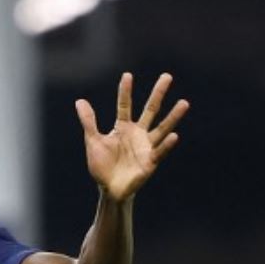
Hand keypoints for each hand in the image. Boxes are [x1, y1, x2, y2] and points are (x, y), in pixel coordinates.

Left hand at [76, 72, 188, 202]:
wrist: (109, 189)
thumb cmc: (102, 165)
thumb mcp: (93, 141)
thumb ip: (89, 122)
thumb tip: (80, 101)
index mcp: (123, 127)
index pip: (125, 105)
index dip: (125, 92)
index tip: (127, 75)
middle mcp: (138, 133)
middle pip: (150, 110)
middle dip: (157, 94)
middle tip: (167, 76)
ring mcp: (146, 146)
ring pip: (162, 128)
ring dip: (173, 116)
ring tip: (184, 103)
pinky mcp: (151, 161)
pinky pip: (160, 151)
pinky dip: (166, 144)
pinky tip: (174, 135)